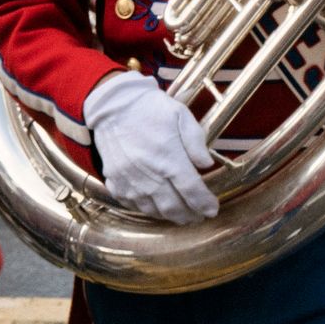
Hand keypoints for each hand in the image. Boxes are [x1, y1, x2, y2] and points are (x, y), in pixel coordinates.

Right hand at [86, 70, 218, 223]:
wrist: (112, 107)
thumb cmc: (150, 109)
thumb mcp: (180, 115)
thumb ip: (196, 141)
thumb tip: (207, 164)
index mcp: (169, 158)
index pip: (192, 191)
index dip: (205, 204)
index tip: (212, 209)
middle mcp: (149, 175)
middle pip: (174, 207)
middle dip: (190, 216)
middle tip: (199, 215)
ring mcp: (130, 182)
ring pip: (154, 211)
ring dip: (170, 216)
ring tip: (181, 214)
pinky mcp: (115, 183)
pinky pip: (134, 206)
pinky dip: (148, 210)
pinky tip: (157, 206)